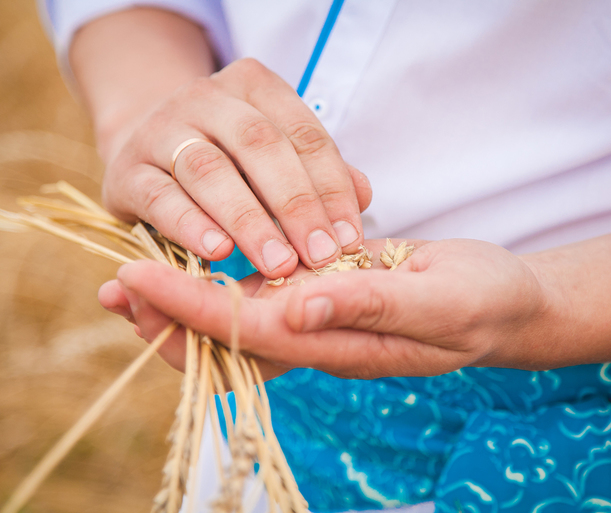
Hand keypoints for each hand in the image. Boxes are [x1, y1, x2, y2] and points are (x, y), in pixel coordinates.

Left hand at [98, 239, 549, 379]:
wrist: (500, 303)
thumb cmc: (479, 302)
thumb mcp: (439, 300)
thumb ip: (373, 305)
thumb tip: (298, 306)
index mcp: (338, 343)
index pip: (247, 330)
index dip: (187, 307)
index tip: (134, 278)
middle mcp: (317, 339)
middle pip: (224, 340)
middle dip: (164, 319)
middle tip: (110, 289)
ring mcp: (317, 321)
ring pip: (233, 322)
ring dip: (180, 302)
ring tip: (130, 277)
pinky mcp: (322, 298)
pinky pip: (258, 299)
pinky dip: (218, 284)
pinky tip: (194, 260)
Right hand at [99, 57, 371, 277]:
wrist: (146, 150)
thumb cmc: (229, 159)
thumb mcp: (275, 158)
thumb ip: (317, 172)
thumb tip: (364, 195)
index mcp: (254, 86)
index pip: (304, 133)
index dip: (331, 187)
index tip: (348, 239)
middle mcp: (206, 98)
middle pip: (260, 146)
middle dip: (295, 205)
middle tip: (319, 255)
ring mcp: (161, 130)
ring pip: (209, 170)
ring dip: (248, 220)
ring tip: (277, 263)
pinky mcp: (127, 170)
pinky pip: (161, 196)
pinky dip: (191, 225)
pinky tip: (218, 253)